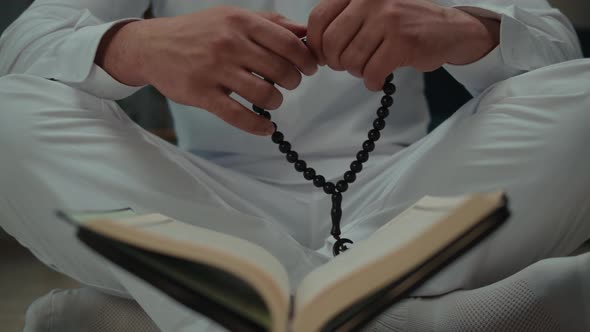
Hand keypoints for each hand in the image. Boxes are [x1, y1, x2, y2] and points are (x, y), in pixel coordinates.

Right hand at [96, 7, 317, 134]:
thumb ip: (269, 23)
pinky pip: (238, 116)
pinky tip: (266, 128)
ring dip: (276, 102)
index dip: (306, 59)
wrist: (153, 46)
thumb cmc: (199, 32)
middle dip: (293, 81)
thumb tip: (304, 32)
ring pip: (264, 95)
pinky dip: (258, 126)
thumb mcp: (233, 16)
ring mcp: (214, 70)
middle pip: (281, 70)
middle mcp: (229, 44)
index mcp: (240, 22)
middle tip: (289, 83)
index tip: (310, 67)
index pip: (288, 42)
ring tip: (272, 100)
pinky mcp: (202, 94)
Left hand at [307, 0, 498, 90]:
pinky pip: (371, 72)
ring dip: (356, 72)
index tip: (323, 56)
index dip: (316, 44)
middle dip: (336, 62)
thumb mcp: (371, 11)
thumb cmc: (404, 24)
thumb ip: (343, 22)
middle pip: (332, 43)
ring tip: (370, 67)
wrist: (450, 29)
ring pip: (351, 60)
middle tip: (348, 65)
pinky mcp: (402, 42)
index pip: (319, 18)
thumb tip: (312, 48)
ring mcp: (388, 19)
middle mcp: (371, 0)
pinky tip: (379, 78)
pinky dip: (371, 82)